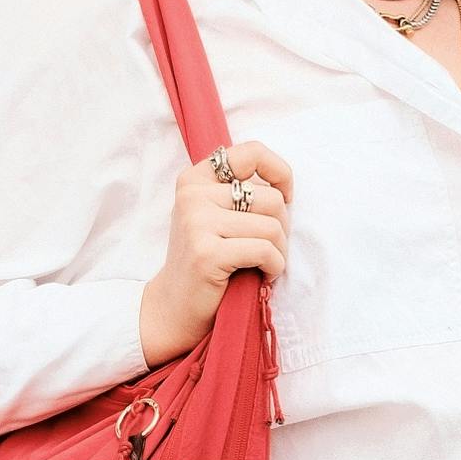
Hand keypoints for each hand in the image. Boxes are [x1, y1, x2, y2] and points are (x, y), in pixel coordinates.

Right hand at [139, 142, 292, 366]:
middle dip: (282, 227)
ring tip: (264, 264)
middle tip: (269, 248)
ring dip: (279, 251)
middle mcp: (193, 195)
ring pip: (272, 226)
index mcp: (195, 178)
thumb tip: (284, 185)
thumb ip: (238, 192)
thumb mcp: (214, 215)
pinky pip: (265, 251)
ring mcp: (197, 223)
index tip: (286, 197)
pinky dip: (274, 267)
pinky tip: (262, 276)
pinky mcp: (207, 253)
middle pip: (271, 198)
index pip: (252, 152)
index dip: (280, 172)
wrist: (174, 306)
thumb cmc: (205, 260)